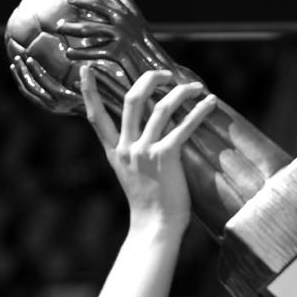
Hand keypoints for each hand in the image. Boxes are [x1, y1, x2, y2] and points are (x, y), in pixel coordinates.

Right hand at [80, 66, 217, 236]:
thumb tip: (151, 138)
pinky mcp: (165, 157)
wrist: (155, 227)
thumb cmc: (150, 206)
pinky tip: (209, 103)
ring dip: (180, 92)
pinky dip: (198, 112)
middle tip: (165, 72)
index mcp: (115, 152)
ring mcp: (145, 151)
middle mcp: (127, 148)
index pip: (95, 116)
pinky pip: (183, 126)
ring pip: (160, 107)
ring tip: (196, 87)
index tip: (86, 70)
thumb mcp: (132, 177)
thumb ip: (134, 156)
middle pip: (132, 99)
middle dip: (149, 79)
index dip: (89, 91)